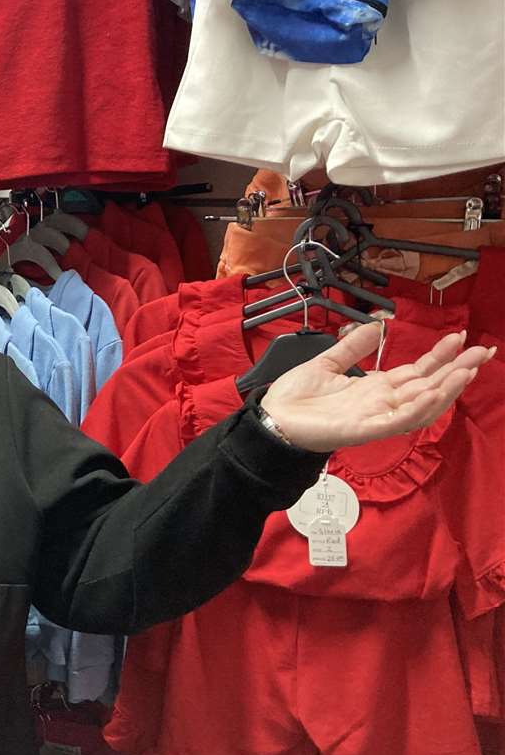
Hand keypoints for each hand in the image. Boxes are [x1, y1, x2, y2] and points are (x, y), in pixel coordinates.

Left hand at [259, 322, 494, 452]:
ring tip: (467, 370)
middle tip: (483, 351)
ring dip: (445, 388)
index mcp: (373, 387)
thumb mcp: (327, 363)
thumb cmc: (296, 399)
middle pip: (428, 385)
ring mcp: (375, 417)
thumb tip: (378, 326)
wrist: (271, 420)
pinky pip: (398, 420)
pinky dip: (418, 407)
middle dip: (456, 369)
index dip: (439, 356)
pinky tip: (434, 393)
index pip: (416, 370)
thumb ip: (354, 347)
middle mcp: (380, 402)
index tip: (459, 338)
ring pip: (421, 403)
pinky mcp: (364, 429)